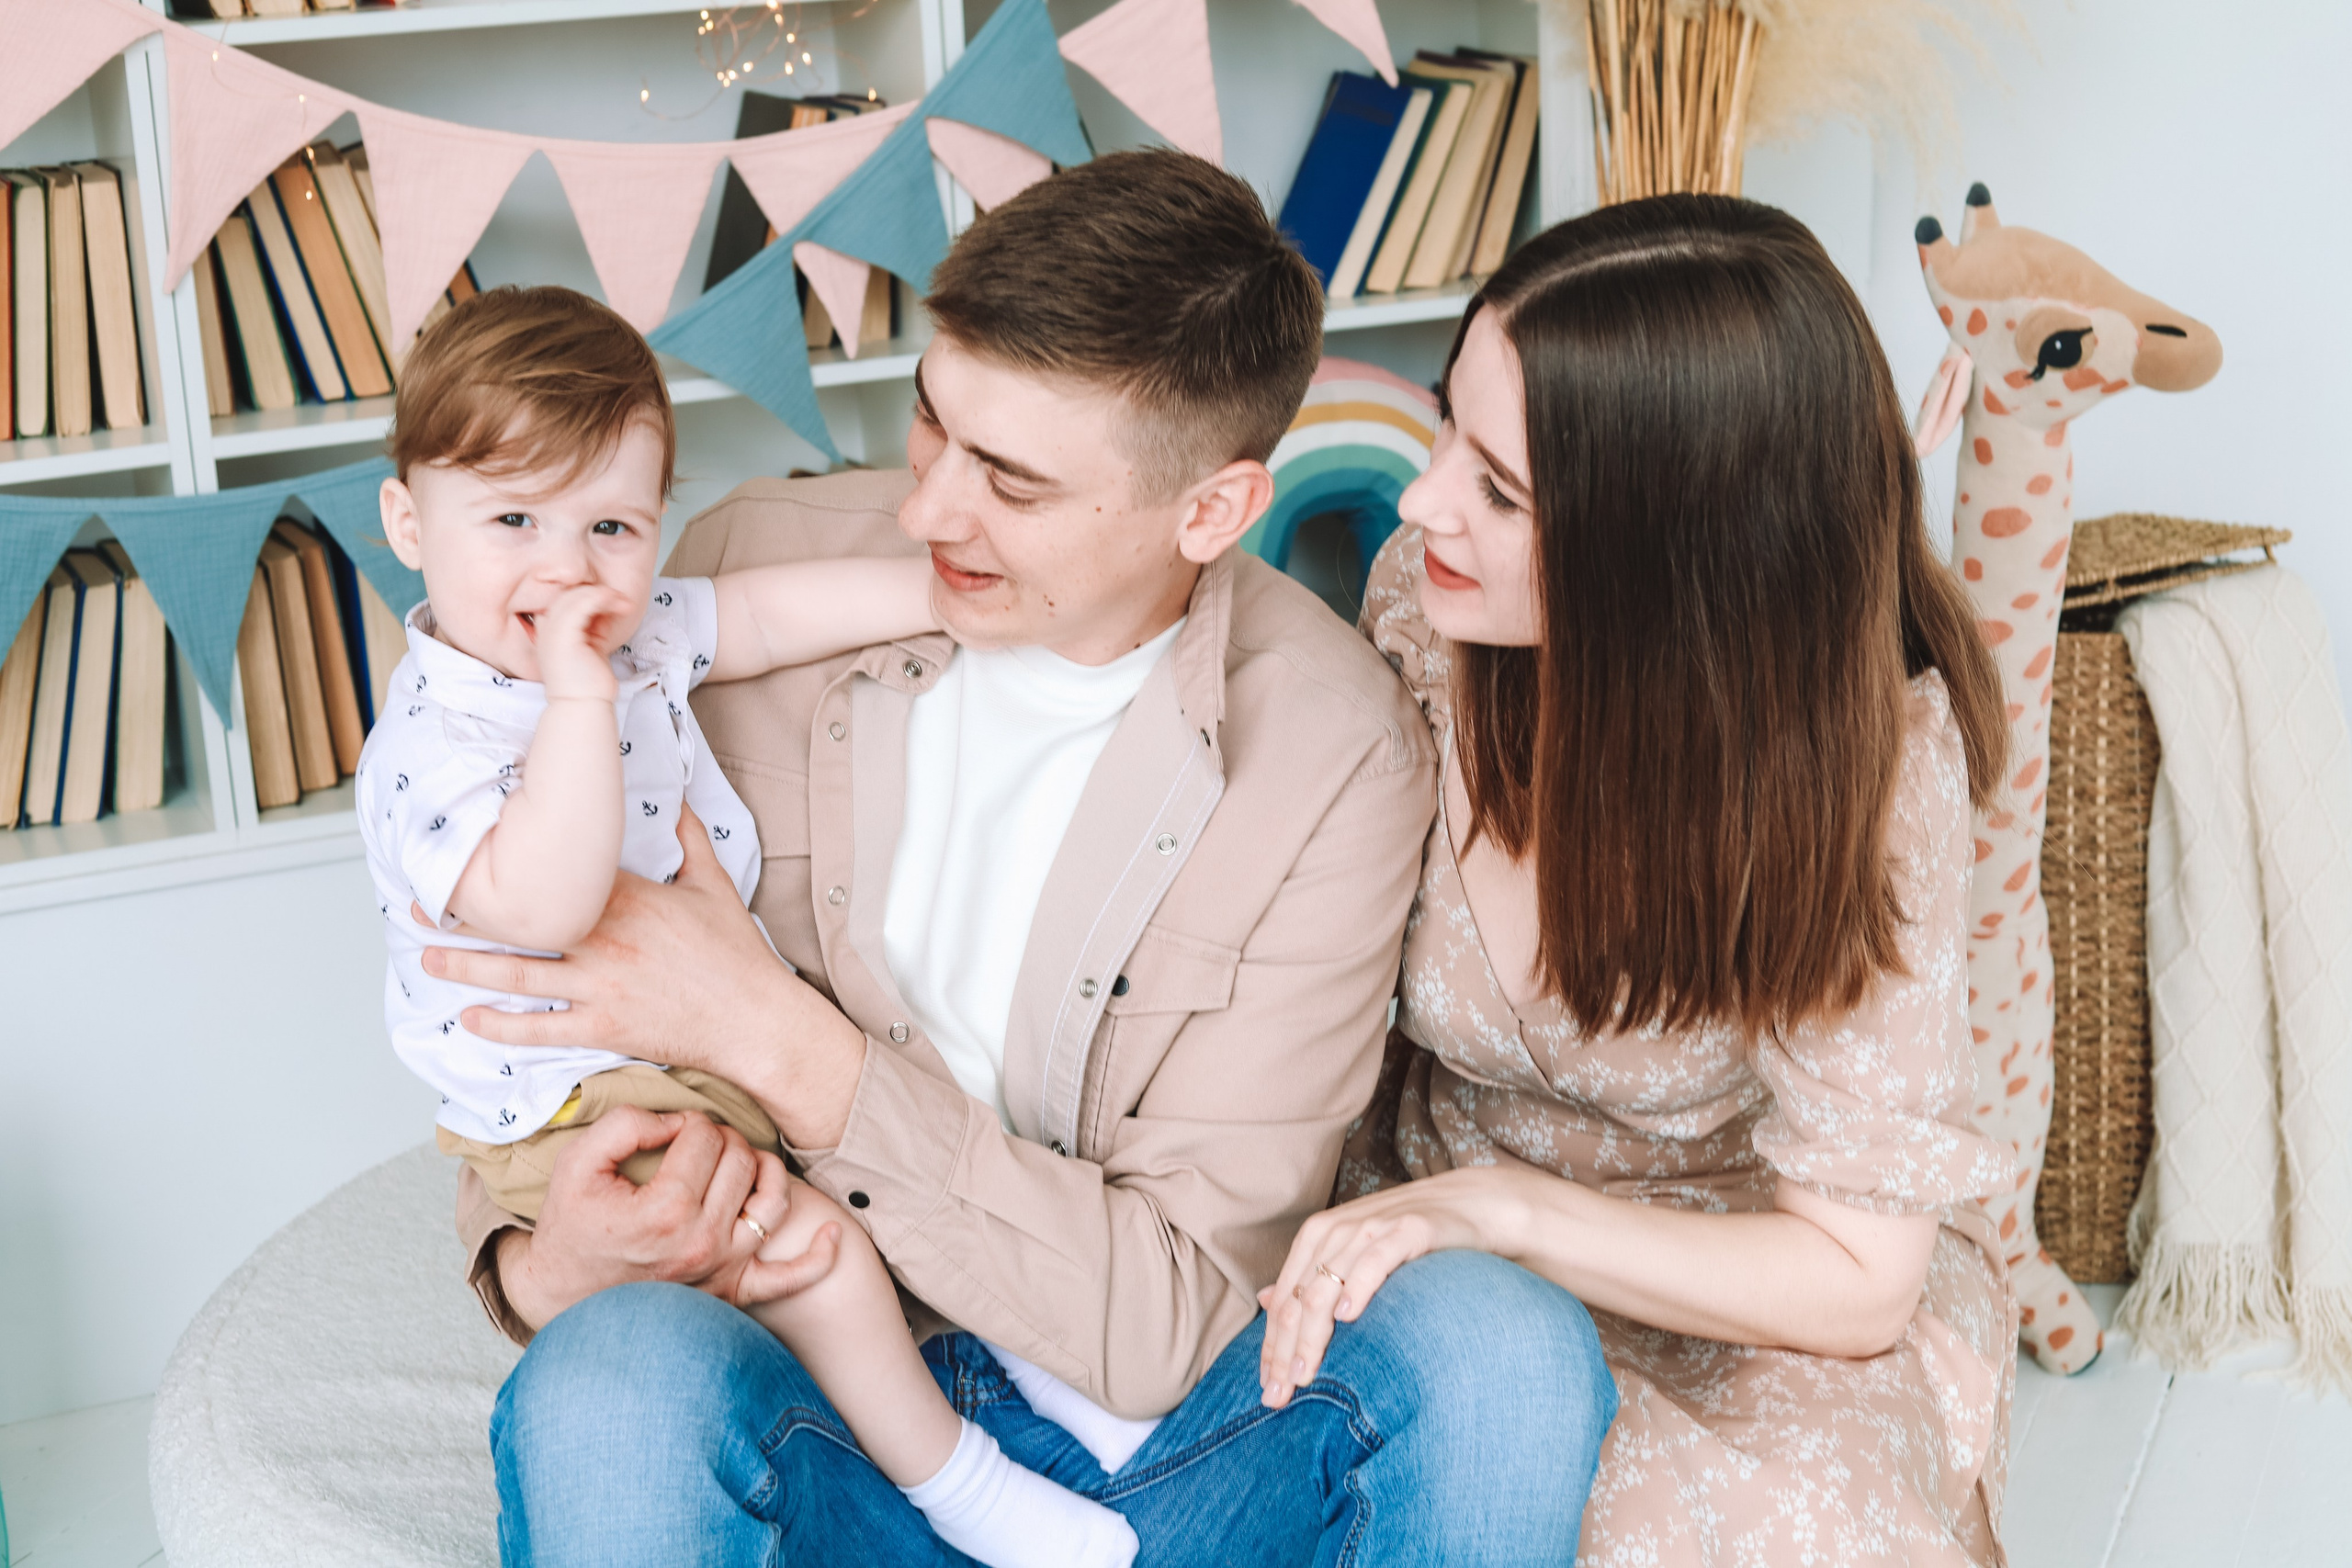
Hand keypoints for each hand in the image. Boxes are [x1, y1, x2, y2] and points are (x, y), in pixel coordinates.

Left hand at [418, 807, 869, 1146]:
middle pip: (520, 926)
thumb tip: (680, 796)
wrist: (754, 1016)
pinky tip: (470, 1020)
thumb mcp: (715, 884)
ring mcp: (599, 986)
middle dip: (464, 917)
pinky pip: (541, 1028)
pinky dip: (501, 1026)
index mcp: (627, 898)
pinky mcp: (603, 1027)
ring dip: (466, 968)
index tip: (476, 857)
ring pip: (517, 976)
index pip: (558, 875)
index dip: (512, 867)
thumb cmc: (736, 952)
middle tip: (419, 907)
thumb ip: (691, 838)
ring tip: (427, 959)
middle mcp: (602, 939)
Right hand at [499, 1104, 805, 1326]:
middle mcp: (702, 1243)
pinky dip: (817, 1257)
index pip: (704, 1139)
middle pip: (740, 1161)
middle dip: (720, 1140)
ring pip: (773, 1201)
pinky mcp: (733, 1290)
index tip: (670, 1134)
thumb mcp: (578, 1165)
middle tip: (694, 1146)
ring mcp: (722, 1269)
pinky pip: (789, 1280)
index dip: (688, 1123)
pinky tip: (833, 1232)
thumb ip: (626, 1126)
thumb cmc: (572, 1228)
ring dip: (765, 1170)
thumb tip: (677, 1120)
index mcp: (665, 1212)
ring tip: (742, 1162)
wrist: (564, 1295)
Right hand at [534, 582, 631, 701]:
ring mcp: (551, 632)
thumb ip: (592, 626)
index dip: (586, 595)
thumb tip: (605, 607)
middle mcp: (545, 630)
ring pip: (575, 595)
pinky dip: (604, 599)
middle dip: (596, 590)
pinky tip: (620, 605)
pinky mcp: (563, 636)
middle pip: (567, 593)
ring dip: (604, 594)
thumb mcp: (591, 646)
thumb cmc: (589, 683)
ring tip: (623, 603)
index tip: (609, 602)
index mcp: (549, 632)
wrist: (584, 706)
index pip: (563, 600)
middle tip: (620, 600)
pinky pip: (582, 605)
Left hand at [1256, 1168, 1514, 1407]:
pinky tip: (1347, 1318)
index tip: (1266, 1388)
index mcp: (1317, 1236)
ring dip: (1311, 1336)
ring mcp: (1371, 1228)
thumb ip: (1309, 1275)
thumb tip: (1263, 1300)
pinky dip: (1356, 1289)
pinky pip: (1374, 1262)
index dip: (1271, 1347)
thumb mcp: (1351, 1251)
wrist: (1471, 1205)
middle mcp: (1337, 1230)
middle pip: (1297, 1300)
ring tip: (1305, 1375)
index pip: (1283, 1300)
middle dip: (1284, 1353)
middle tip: (1278, 1397)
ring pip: (1325, 1287)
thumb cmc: (1407, 1237)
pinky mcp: (1407, 1230)